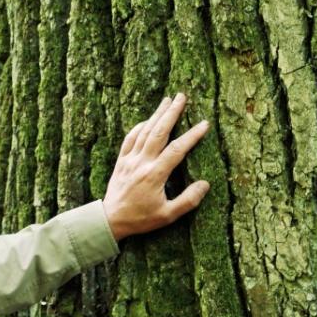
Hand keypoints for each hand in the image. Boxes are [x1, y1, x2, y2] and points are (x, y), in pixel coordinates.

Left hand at [102, 93, 210, 239]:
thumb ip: (188, 200)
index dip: (192, 135)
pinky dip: (139, 126)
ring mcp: (129, 160)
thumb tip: (205, 184)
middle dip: (171, 112)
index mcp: (154, 175)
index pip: (177, 149)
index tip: (204, 124)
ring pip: (144, 131)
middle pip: (159, 132)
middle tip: (182, 96)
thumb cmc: (140, 219)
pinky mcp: (121, 161)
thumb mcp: (168, 215)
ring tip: (167, 99)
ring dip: (156, 114)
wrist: (110, 220)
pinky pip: (130, 138)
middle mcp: (141, 163)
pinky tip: (147, 120)